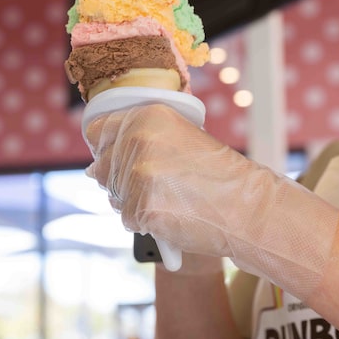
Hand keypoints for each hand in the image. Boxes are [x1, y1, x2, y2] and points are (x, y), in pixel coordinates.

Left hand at [85, 104, 338, 297]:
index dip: (107, 150)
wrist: (247, 207)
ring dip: (136, 203)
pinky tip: (172, 215)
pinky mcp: (142, 207)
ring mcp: (138, 174)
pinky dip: (146, 222)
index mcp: (147, 115)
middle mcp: (137, 139)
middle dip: (123, 182)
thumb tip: (91, 168)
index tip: (122, 160)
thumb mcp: (182, 139)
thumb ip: (139, 141)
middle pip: (101, 168)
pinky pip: (128, 219)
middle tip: (161, 186)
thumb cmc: (219, 176)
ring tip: (172, 200)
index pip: (98, 131)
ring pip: (114, 196)